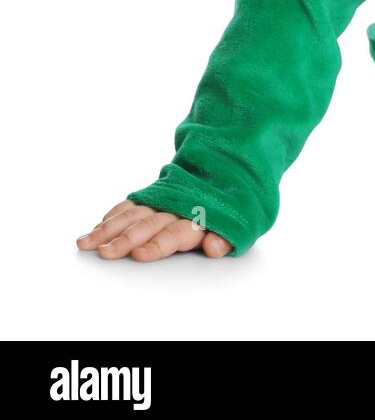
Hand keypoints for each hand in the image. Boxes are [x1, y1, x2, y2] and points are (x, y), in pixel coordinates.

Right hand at [76, 199, 232, 260]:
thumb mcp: (243, 223)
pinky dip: (114, 214)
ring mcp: (164, 199)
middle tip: (104, 252)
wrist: (232, 165)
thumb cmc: (235, 204)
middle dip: (125, 240)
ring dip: (109, 229)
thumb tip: (214, 247)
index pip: (176, 234)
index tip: (139, 254)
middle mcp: (178, 207)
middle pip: (148, 225)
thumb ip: (226, 238)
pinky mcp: (155, 193)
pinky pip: (132, 203)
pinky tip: (98, 226)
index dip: (158, 245)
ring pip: (133, 214)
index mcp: (200, 217)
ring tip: (87, 242)